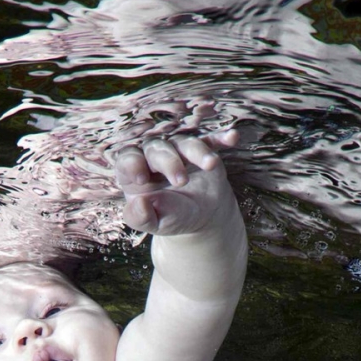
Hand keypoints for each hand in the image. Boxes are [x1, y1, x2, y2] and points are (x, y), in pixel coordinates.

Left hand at [115, 129, 238, 236]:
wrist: (200, 217)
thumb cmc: (172, 218)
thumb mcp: (155, 223)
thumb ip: (140, 218)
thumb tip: (138, 203)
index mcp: (135, 171)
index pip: (128, 159)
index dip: (132, 164)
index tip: (141, 179)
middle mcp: (155, 155)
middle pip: (157, 148)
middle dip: (169, 162)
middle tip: (181, 181)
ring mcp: (180, 150)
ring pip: (185, 142)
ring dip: (198, 151)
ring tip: (210, 164)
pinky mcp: (203, 150)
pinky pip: (211, 140)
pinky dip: (221, 138)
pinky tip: (232, 137)